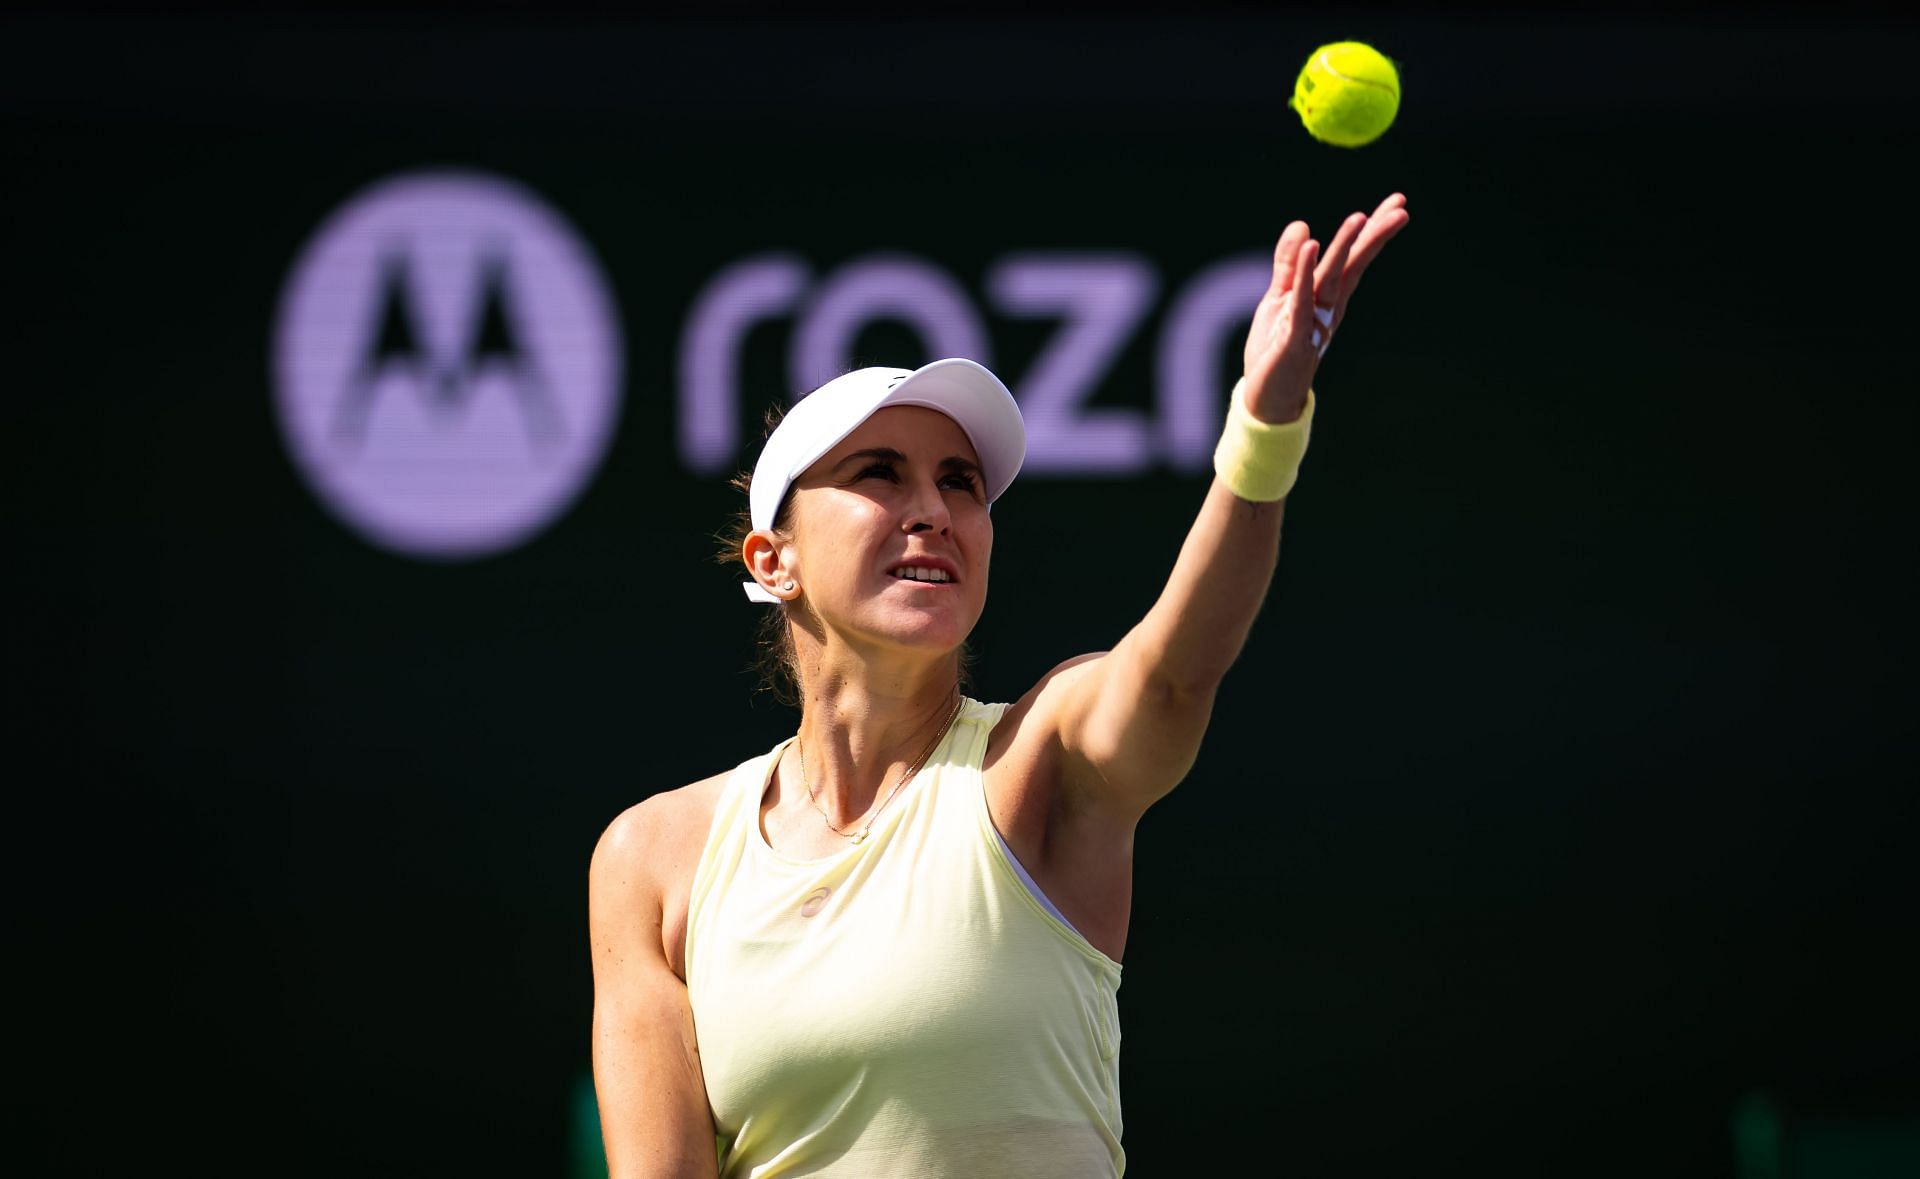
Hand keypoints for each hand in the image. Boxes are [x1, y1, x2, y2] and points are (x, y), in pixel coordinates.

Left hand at [1241, 192, 1409, 421]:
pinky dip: (1305, 274)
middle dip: (1375, 236)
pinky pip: (1301, 300)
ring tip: (1361, 218)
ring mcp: (1314, 322)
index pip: (1353, 258)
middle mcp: (1328, 307)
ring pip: (1332, 278)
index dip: (1373, 230)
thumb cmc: (1275, 350)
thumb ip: (1289, 265)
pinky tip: (1313, 246)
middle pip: (1353, 265)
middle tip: (1401, 208)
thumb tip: (1301, 225)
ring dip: (1345, 247)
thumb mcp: (1279, 299)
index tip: (1397, 203)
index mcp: (1327, 297)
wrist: (1267, 398)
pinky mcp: (1295, 337)